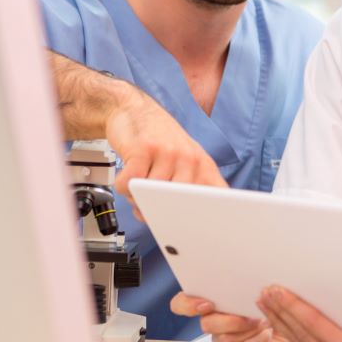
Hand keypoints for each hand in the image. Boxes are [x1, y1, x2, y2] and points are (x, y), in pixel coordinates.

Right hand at [105, 91, 225, 218]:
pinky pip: (130, 185)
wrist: (134, 110)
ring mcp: (168, 153)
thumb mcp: (185, 159)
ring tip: (138, 181)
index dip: (212, 216)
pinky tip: (127, 173)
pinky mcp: (143, 149)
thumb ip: (189, 189)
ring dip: (137, 197)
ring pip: (150, 197)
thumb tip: (184, 224)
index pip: (218, 195)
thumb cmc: (159, 139)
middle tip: (150, 204)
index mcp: (203, 165)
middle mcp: (189, 159)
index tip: (205, 231)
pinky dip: (123, 186)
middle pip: (177, 204)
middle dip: (159, 211)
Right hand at [170, 293, 290, 341]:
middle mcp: (213, 320)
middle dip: (229, 321)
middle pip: (205, 324)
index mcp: (211, 300)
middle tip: (248, 315)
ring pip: (223, 338)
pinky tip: (266, 332)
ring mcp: (223, 336)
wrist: (285, 322)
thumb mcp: (257, 286)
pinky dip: (256, 339)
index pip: (182, 303)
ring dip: (245, 329)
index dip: (187, 305)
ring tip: (263, 322)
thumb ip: (246, 282)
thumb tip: (250, 278)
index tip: (206, 304)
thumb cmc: (268, 301)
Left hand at [257, 285, 341, 341]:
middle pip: (301, 332)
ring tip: (265, 301)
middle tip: (265, 291)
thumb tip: (340, 273)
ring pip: (298, 341)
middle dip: (280, 309)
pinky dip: (289, 330)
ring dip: (279, 319)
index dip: (293, 305)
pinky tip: (278, 317)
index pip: (314, 323)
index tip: (277, 290)